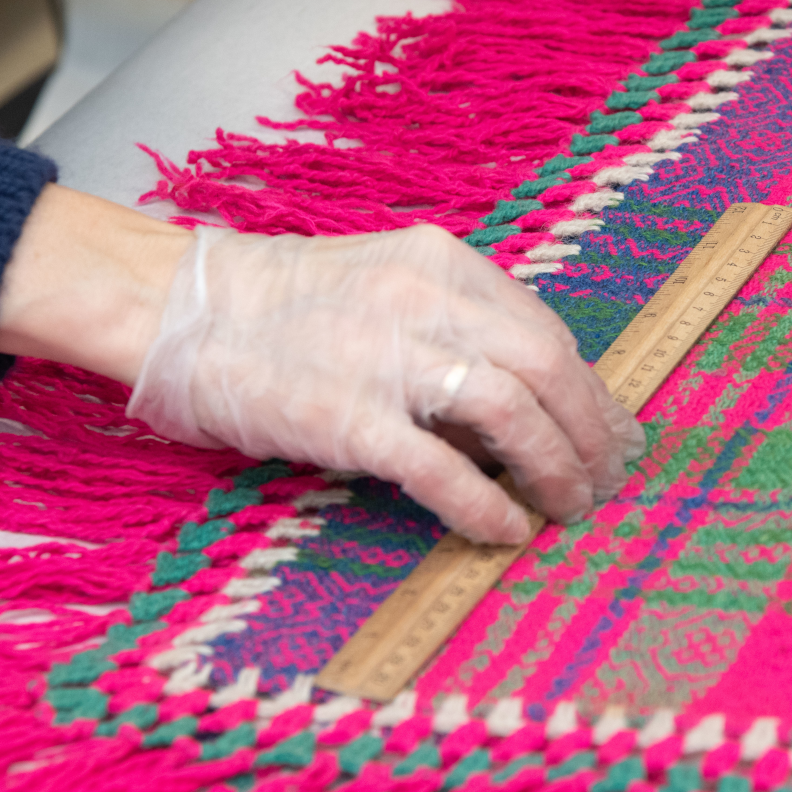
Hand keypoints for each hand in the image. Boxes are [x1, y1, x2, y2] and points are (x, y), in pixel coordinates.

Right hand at [126, 223, 643, 542]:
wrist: (180, 312)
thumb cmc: (283, 306)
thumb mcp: (385, 283)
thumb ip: (455, 322)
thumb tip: (530, 396)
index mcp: (440, 263)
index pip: (544, 328)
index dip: (588, 388)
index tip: (611, 430)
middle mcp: (424, 301)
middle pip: (547, 365)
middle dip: (590, 430)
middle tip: (605, 477)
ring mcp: (386, 358)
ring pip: (512, 412)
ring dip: (555, 467)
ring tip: (567, 507)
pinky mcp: (347, 418)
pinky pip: (442, 468)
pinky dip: (486, 504)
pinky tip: (506, 528)